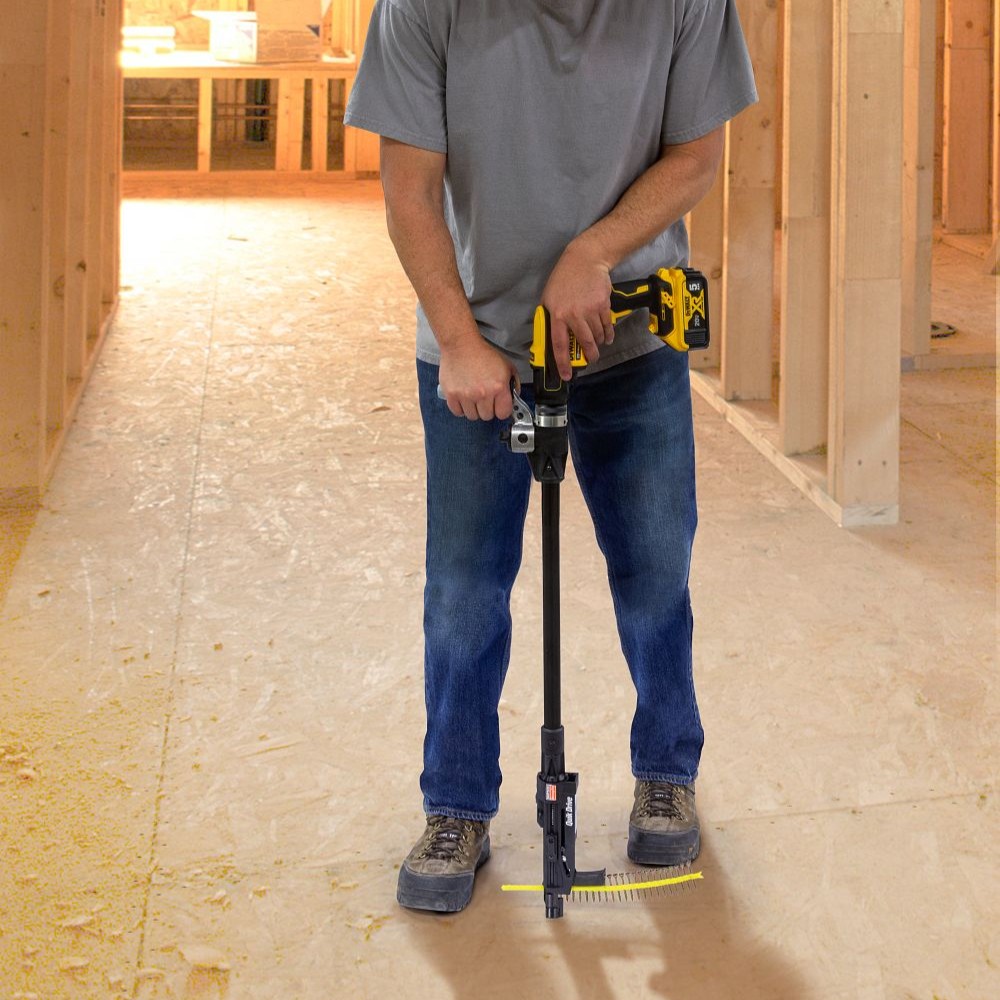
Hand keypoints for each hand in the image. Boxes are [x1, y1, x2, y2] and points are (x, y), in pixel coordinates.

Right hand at [438, 337, 517, 420]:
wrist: (461, 344)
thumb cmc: (482, 353)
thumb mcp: (506, 366)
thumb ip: (513, 383)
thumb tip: (514, 397)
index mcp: (498, 387)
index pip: (503, 413)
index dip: (501, 410)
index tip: (498, 406)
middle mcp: (482, 393)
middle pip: (487, 416)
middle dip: (487, 409)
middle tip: (484, 399)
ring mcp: (466, 395)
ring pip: (472, 416)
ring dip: (473, 409)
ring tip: (473, 397)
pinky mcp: (452, 395)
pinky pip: (458, 412)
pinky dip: (460, 408)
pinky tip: (464, 399)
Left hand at [540, 241, 614, 380]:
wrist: (586, 260)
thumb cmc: (564, 279)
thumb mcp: (549, 298)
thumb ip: (551, 318)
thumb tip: (552, 338)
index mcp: (557, 315)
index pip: (559, 345)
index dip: (563, 363)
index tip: (566, 375)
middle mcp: (574, 315)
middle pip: (585, 343)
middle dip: (589, 355)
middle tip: (591, 360)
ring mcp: (590, 310)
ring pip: (597, 335)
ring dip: (599, 343)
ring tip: (598, 344)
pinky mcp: (603, 305)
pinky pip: (607, 325)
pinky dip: (608, 333)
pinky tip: (607, 335)